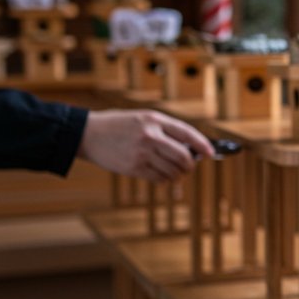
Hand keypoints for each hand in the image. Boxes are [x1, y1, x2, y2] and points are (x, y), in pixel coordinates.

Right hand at [78, 110, 215, 183]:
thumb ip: (164, 130)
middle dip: (190, 165)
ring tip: (176, 173)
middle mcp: (150, 136)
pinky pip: (159, 178)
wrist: (88, 134)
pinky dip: (165, 180)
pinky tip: (162, 176)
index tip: (210, 153)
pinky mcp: (133, 167)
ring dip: (178, 175)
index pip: (187, 133)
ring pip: (172, 170)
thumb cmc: (118, 126)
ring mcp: (142, 153)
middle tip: (189, 167)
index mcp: (155, 120)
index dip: (202, 144)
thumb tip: (189, 148)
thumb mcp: (142, 119)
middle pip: (183, 156)